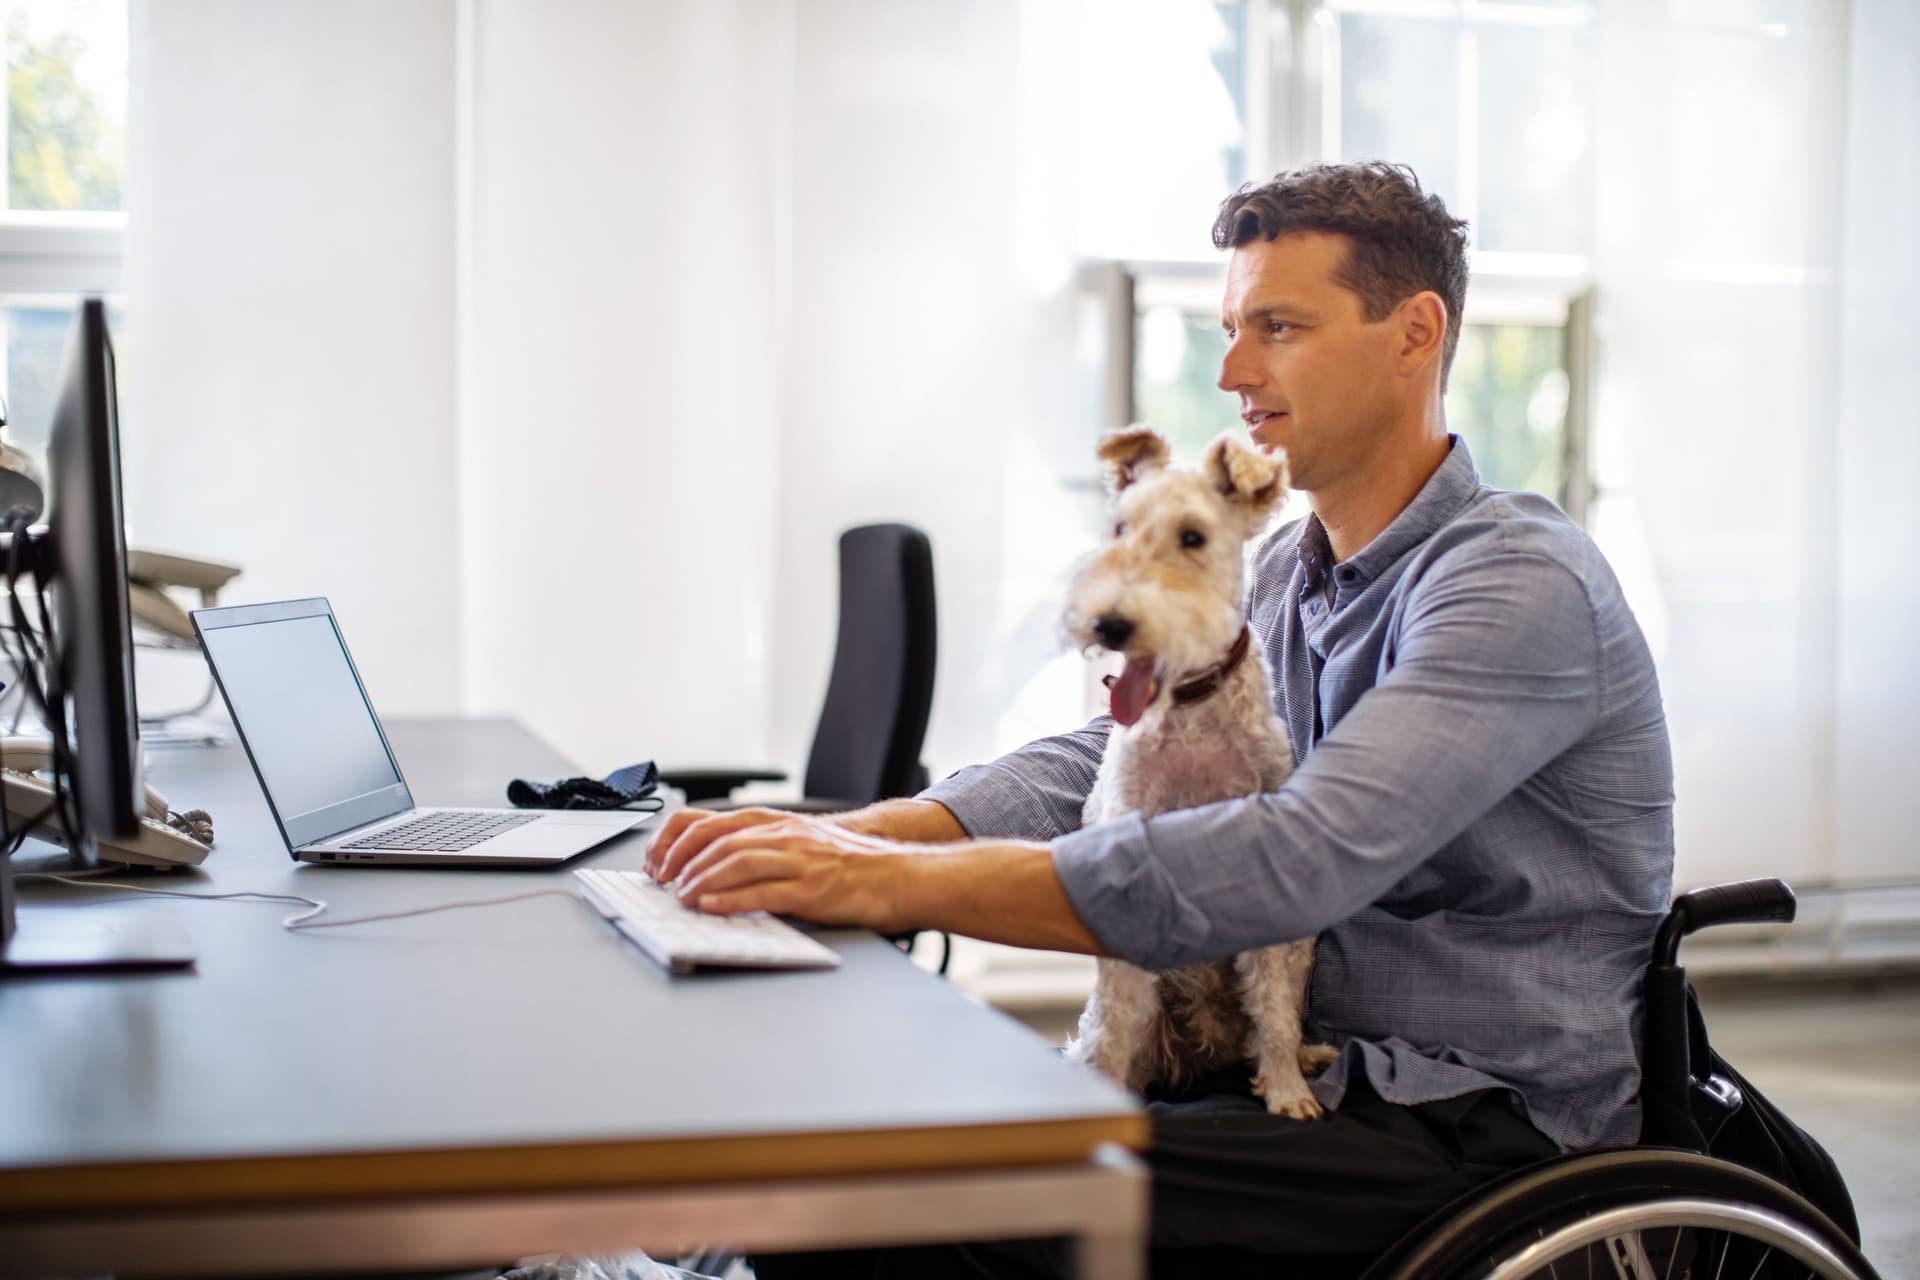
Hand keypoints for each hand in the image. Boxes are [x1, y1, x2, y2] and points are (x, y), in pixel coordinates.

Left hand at [662, 811, 910, 930]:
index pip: (715, 823)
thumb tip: (721, 874)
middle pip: (719, 840)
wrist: (902, 876)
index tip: (660, 862)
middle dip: (682, 863)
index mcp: (780, 825)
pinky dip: (731, 900)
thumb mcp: (806, 847)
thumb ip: (768, 853)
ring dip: (701, 881)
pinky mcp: (813, 888)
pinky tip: (711, 908)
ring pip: (736, 862)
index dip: (680, 842)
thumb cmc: (857, 867)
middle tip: (663, 884)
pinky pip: (763, 892)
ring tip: (681, 898)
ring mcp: (800, 860)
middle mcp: (786, 835)